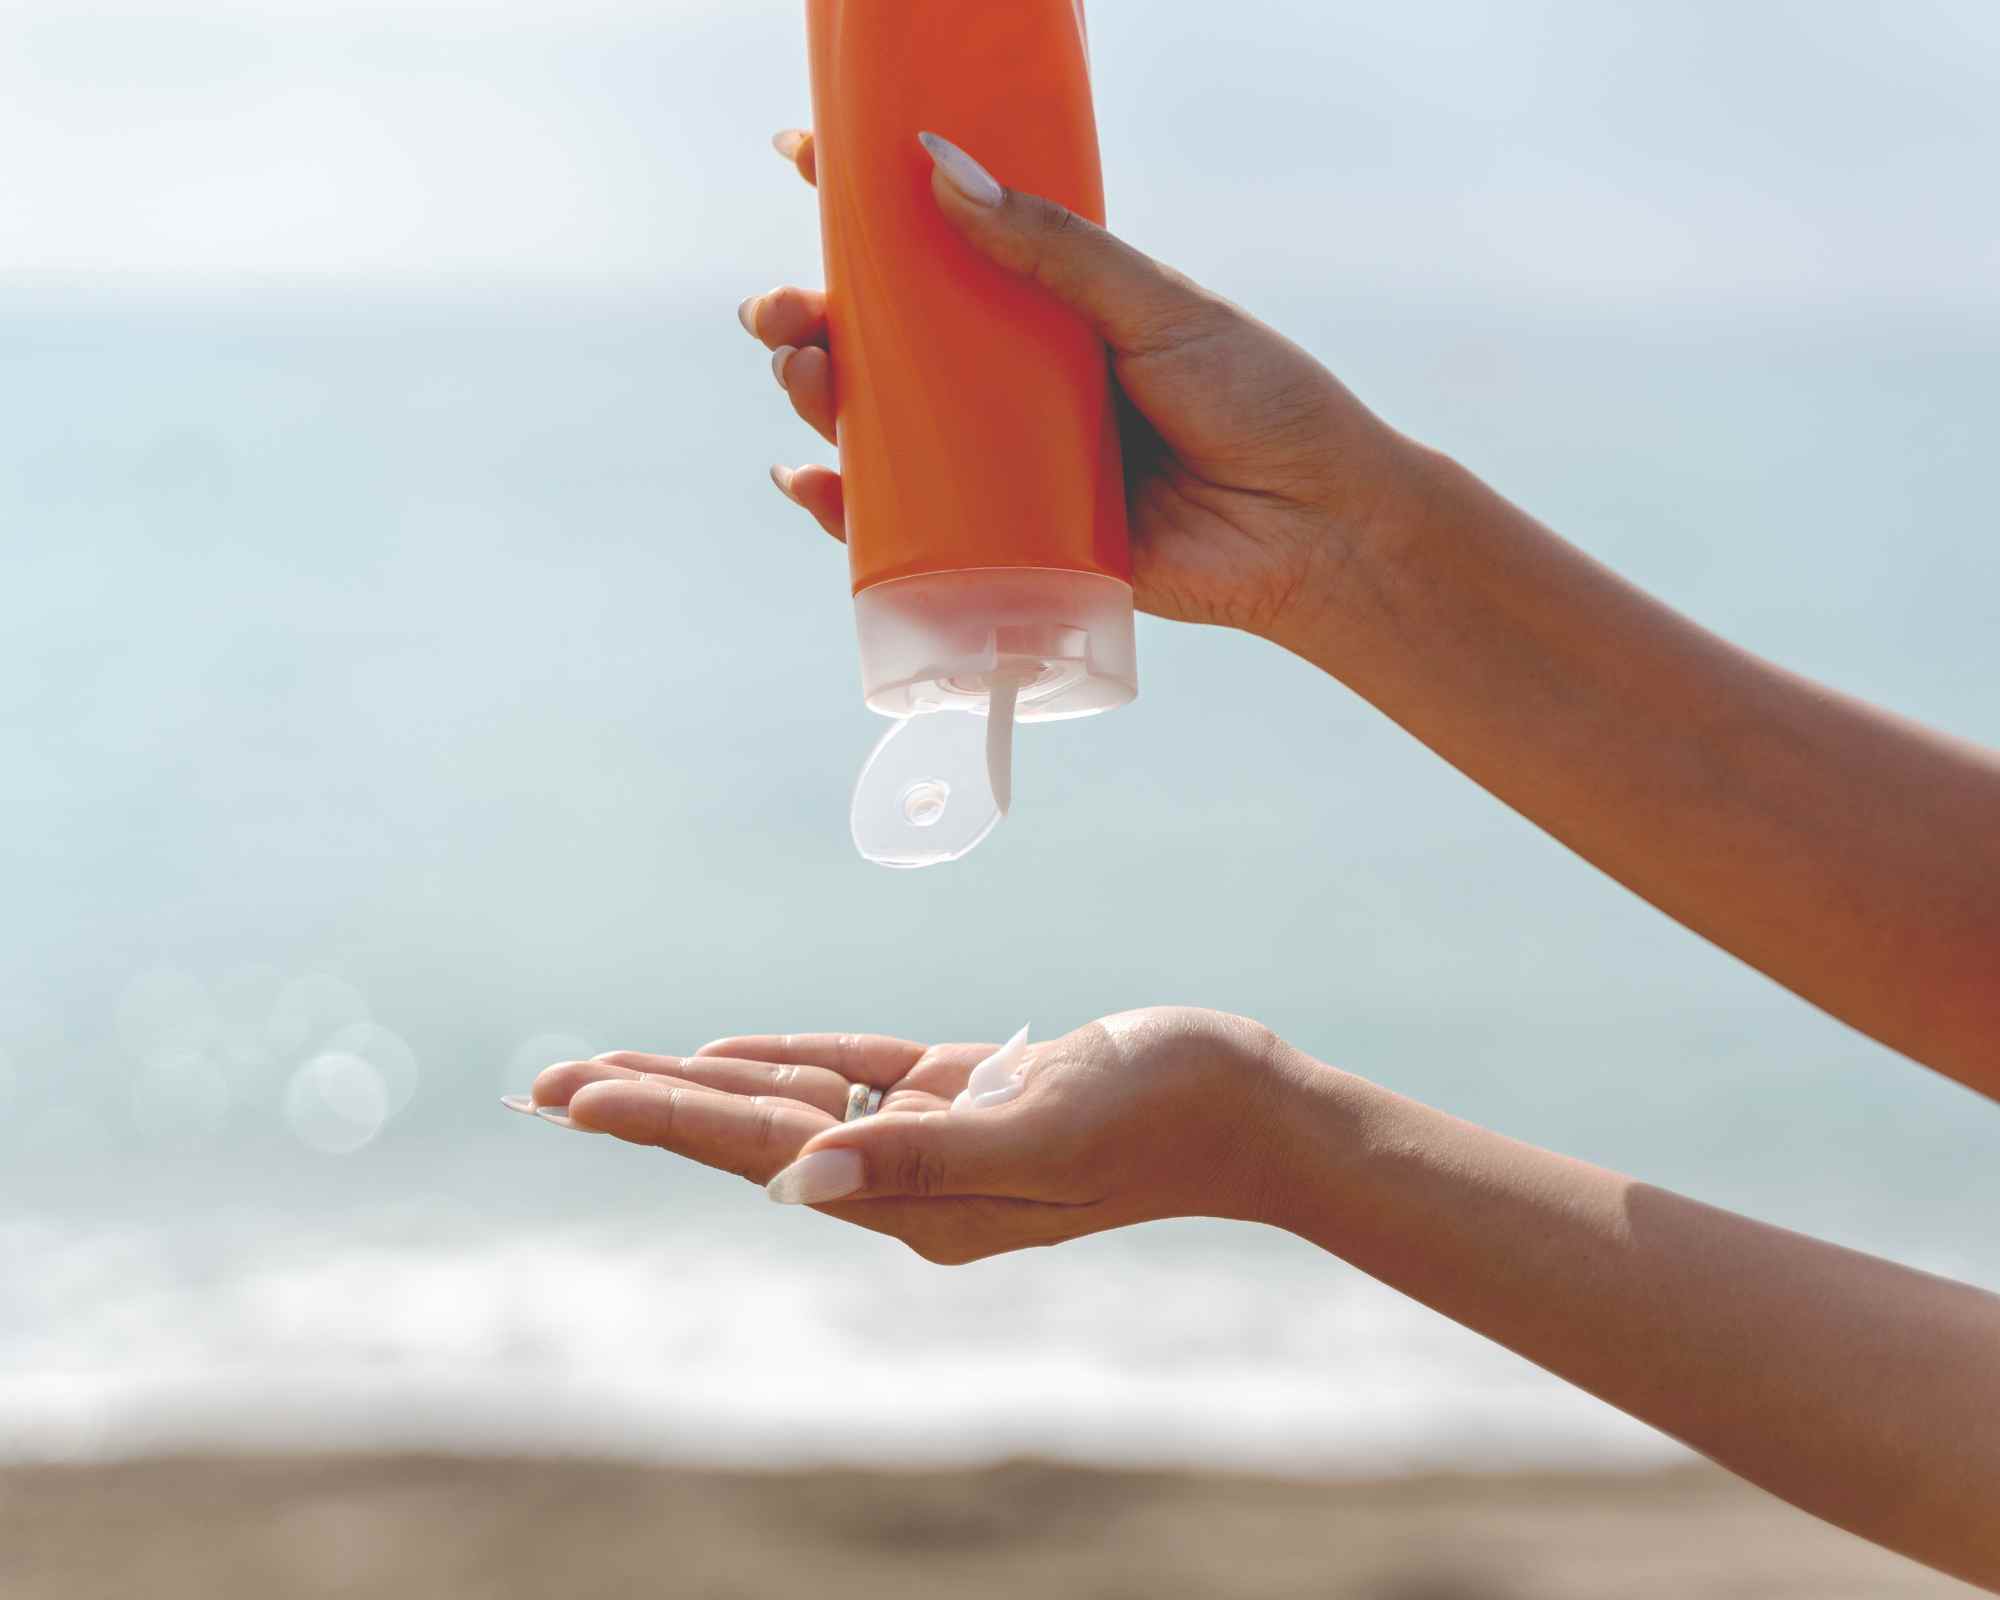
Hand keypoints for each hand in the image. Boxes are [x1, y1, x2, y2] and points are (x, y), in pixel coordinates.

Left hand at [520, 1006, 1288, 1263]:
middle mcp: (911, 1181)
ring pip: (791, 1106)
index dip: (663, 1119)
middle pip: (752, 1137)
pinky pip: (856, 1078)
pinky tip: (731, 1055)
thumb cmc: (1158, 1115)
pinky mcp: (967, 1097)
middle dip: (648, 1106)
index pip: (761, 1154)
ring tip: (606, 1072)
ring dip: (700, 1084)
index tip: (572, 1099)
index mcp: (918, 1202)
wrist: (1248, 1106)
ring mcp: (937, 1138)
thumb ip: (925, 1156)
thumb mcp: (1042, 1132)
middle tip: (541, 1087)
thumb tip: (803, 1179)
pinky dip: (791, 1062)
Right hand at [744, 129, 1430, 640]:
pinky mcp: (1010, 544)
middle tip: (781, 311)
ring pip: (883, 428)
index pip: (939, 242)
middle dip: (812, 318)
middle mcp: (1014, 381)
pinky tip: (809, 483)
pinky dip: (847, 509)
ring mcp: (1006, 462)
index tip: (804, 157)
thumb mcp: (1156, 305)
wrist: (1313, 529)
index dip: (865, 202)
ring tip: (805, 373)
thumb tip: (941, 172)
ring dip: (819, 399)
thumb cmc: (1256, 401)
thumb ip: (1054, 248)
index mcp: (1047, 307)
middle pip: (886, 342)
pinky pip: (910, 526)